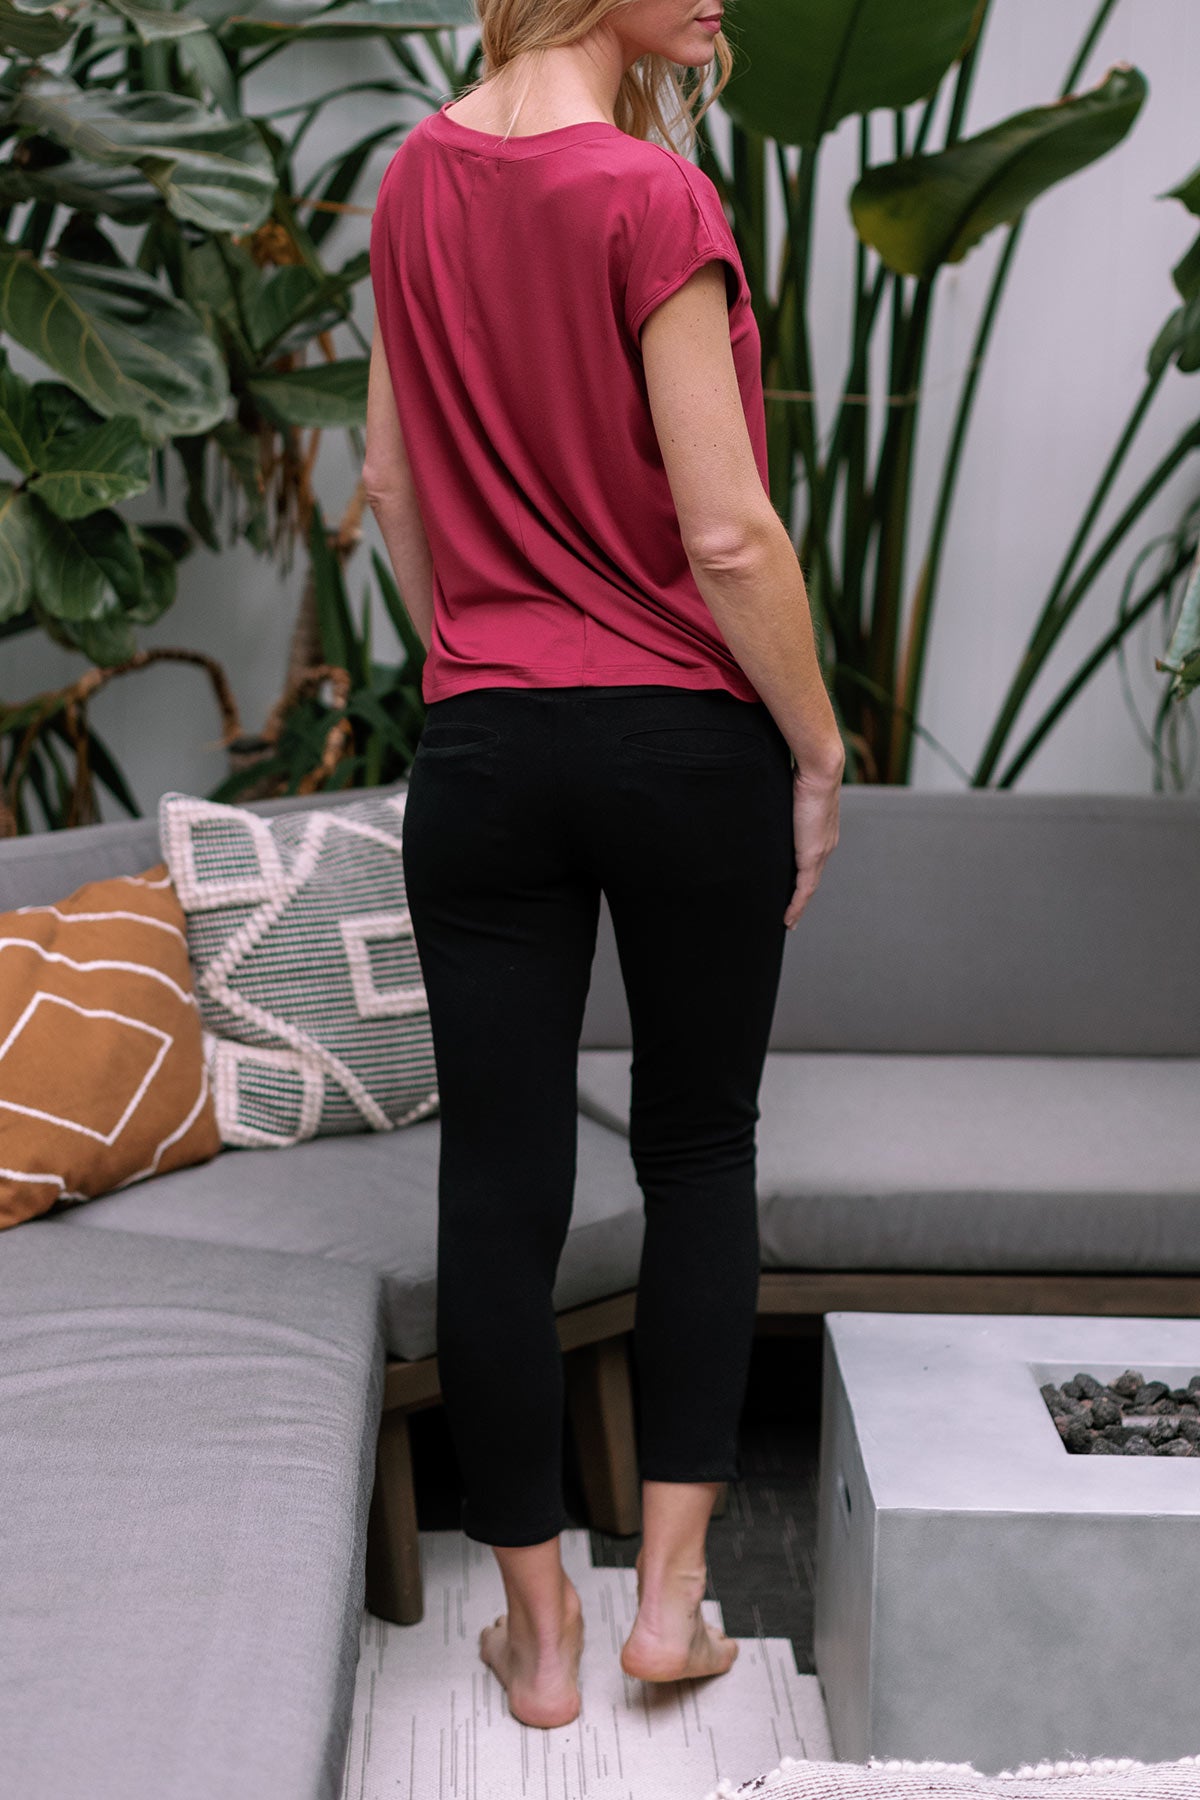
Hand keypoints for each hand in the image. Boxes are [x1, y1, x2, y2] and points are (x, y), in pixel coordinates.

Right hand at [784, 763, 841, 929]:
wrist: (820, 769)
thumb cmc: (803, 772)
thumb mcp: (790, 794)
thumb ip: (783, 805)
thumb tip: (766, 800)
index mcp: (822, 832)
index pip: (812, 862)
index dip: (803, 879)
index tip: (795, 892)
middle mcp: (826, 845)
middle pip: (812, 879)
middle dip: (801, 899)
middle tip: (790, 915)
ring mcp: (821, 852)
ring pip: (809, 888)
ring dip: (798, 906)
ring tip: (788, 921)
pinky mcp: (813, 856)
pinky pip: (804, 889)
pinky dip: (796, 905)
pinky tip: (788, 918)